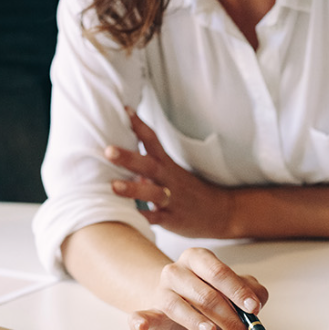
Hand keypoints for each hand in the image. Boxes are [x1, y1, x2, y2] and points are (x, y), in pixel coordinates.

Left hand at [106, 108, 236, 238]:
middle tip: (108, 150)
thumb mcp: (170, 173)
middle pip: (149, 165)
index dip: (138, 125)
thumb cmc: (188, 190)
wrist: (220, 211)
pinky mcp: (173, 219)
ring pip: (153, 193)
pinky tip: (125, 217)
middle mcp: (169, 179)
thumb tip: (119, 157)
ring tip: (113, 186)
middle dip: (128, 157)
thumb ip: (145, 166)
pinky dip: (142, 219)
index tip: (123, 110)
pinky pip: (156, 219)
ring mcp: (172, 199)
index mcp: (167, 165)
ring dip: (133, 189)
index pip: (152, 141)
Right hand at [129, 247, 268, 329]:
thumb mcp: (233, 290)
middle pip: (205, 294)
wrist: (176, 303)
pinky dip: (140, 321)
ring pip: (179, 306)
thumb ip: (251, 291)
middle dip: (229, 318)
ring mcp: (162, 290)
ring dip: (197, 321)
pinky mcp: (151, 311)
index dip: (238, 291)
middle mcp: (177, 271)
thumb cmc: (207, 294)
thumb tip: (259, 300)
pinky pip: (143, 315)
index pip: (219, 273)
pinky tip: (141, 326)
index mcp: (199, 258)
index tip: (253, 309)